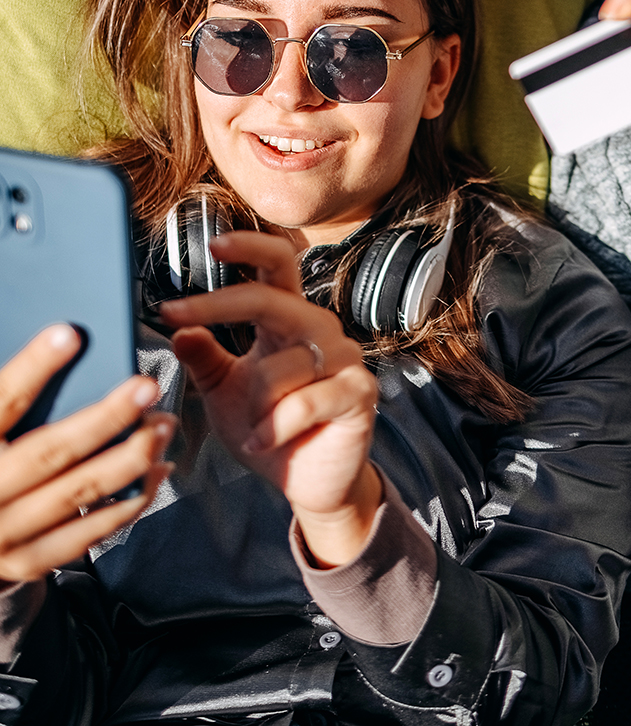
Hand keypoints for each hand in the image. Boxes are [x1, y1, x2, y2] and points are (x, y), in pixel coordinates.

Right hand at [0, 325, 173, 582]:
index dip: (33, 368)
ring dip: (130, 459)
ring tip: (163, 427)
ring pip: (78, 493)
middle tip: (146, 388)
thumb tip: (59, 341)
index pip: (1, 402)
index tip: (69, 334)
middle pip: (50, 451)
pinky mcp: (26, 560)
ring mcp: (3, 533)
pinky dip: (127, 503)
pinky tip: (156, 471)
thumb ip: (8, 398)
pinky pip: (86, 533)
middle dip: (105, 417)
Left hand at [160, 232, 381, 566]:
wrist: (308, 482)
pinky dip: (273, 427)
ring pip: (281, 364)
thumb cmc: (268, 429)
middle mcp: (320, 329)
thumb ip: (205, 358)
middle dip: (219, 305)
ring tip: (255, 428)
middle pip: (272, 299)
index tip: (211, 245)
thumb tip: (179, 329)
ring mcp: (345, 359)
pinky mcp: (359, 392)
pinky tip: (262, 442)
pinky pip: (304, 401)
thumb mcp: (224, 392)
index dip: (250, 248)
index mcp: (289, 319)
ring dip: (254, 403)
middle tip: (176, 318)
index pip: (278, 266)